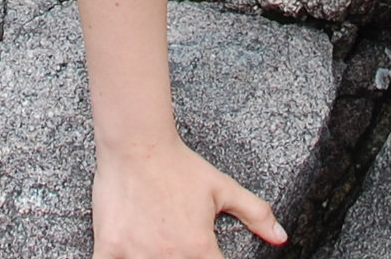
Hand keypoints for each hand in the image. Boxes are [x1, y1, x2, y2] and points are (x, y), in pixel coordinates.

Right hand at [92, 137, 284, 256]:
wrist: (137, 144)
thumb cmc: (180, 165)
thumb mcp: (223, 188)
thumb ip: (256, 213)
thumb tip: (281, 237)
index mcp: (199, 248)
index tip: (204, 256)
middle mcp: (170, 257)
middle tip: (179, 251)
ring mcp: (137, 254)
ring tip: (158, 252)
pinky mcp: (109, 247)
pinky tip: (126, 258)